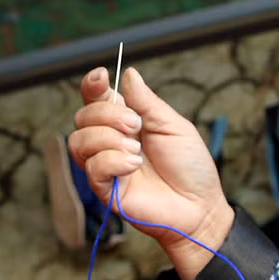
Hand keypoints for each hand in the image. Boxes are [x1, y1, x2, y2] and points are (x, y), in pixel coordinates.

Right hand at [68, 66, 230, 279]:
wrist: (199, 206)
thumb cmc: (190, 168)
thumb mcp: (173, 126)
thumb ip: (148, 102)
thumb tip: (129, 73)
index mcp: (126, 123)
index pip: (97, 99)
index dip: (93, 85)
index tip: (101, 76)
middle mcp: (110, 142)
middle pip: (83, 116)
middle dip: (107, 115)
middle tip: (137, 126)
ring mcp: (106, 166)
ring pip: (79, 141)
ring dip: (108, 139)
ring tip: (137, 150)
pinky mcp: (105, 190)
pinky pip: (92, 167)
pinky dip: (112, 161)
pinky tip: (133, 166)